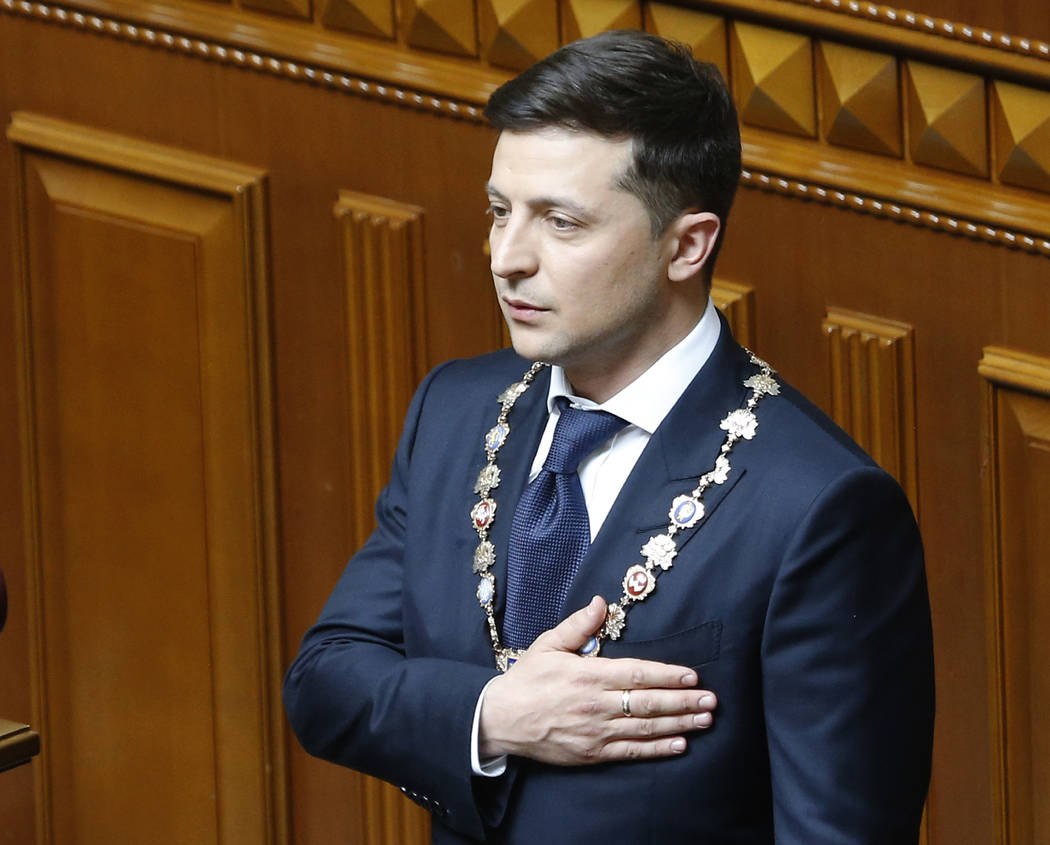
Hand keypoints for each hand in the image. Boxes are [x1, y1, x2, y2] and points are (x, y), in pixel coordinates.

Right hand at [478, 596, 716, 764]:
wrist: (501, 719)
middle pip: (649, 704)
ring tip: (704, 720)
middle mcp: (596, 704)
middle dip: (684, 702)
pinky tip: (679, 744)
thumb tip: (602, 603)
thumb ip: (579, 626)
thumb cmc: (526, 679)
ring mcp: (596, 731)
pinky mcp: (592, 753)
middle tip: (711, 700)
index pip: (637, 674)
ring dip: (679, 724)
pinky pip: (631, 751)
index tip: (692, 676)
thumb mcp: (549, 645)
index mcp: (588, 675)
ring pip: (646, 728)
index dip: (667, 675)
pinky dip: (657, 749)